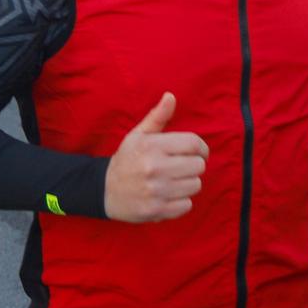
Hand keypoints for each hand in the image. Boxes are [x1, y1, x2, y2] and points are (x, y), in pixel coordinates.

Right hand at [103, 93, 207, 222]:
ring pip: (195, 185)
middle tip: (183, 167)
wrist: (104, 190)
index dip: (202, 148)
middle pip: (198, 166)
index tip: (198, 152)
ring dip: (189, 183)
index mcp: (152, 146)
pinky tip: (169, 195)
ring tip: (175, 181)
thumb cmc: (126, 159)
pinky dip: (182, 201)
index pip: (194, 144)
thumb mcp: (138, 135)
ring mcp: (156, 191)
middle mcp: (155, 168)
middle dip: (194, 166)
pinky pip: (187, 205)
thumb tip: (171, 96)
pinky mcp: (156, 210)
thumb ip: (157, 117)